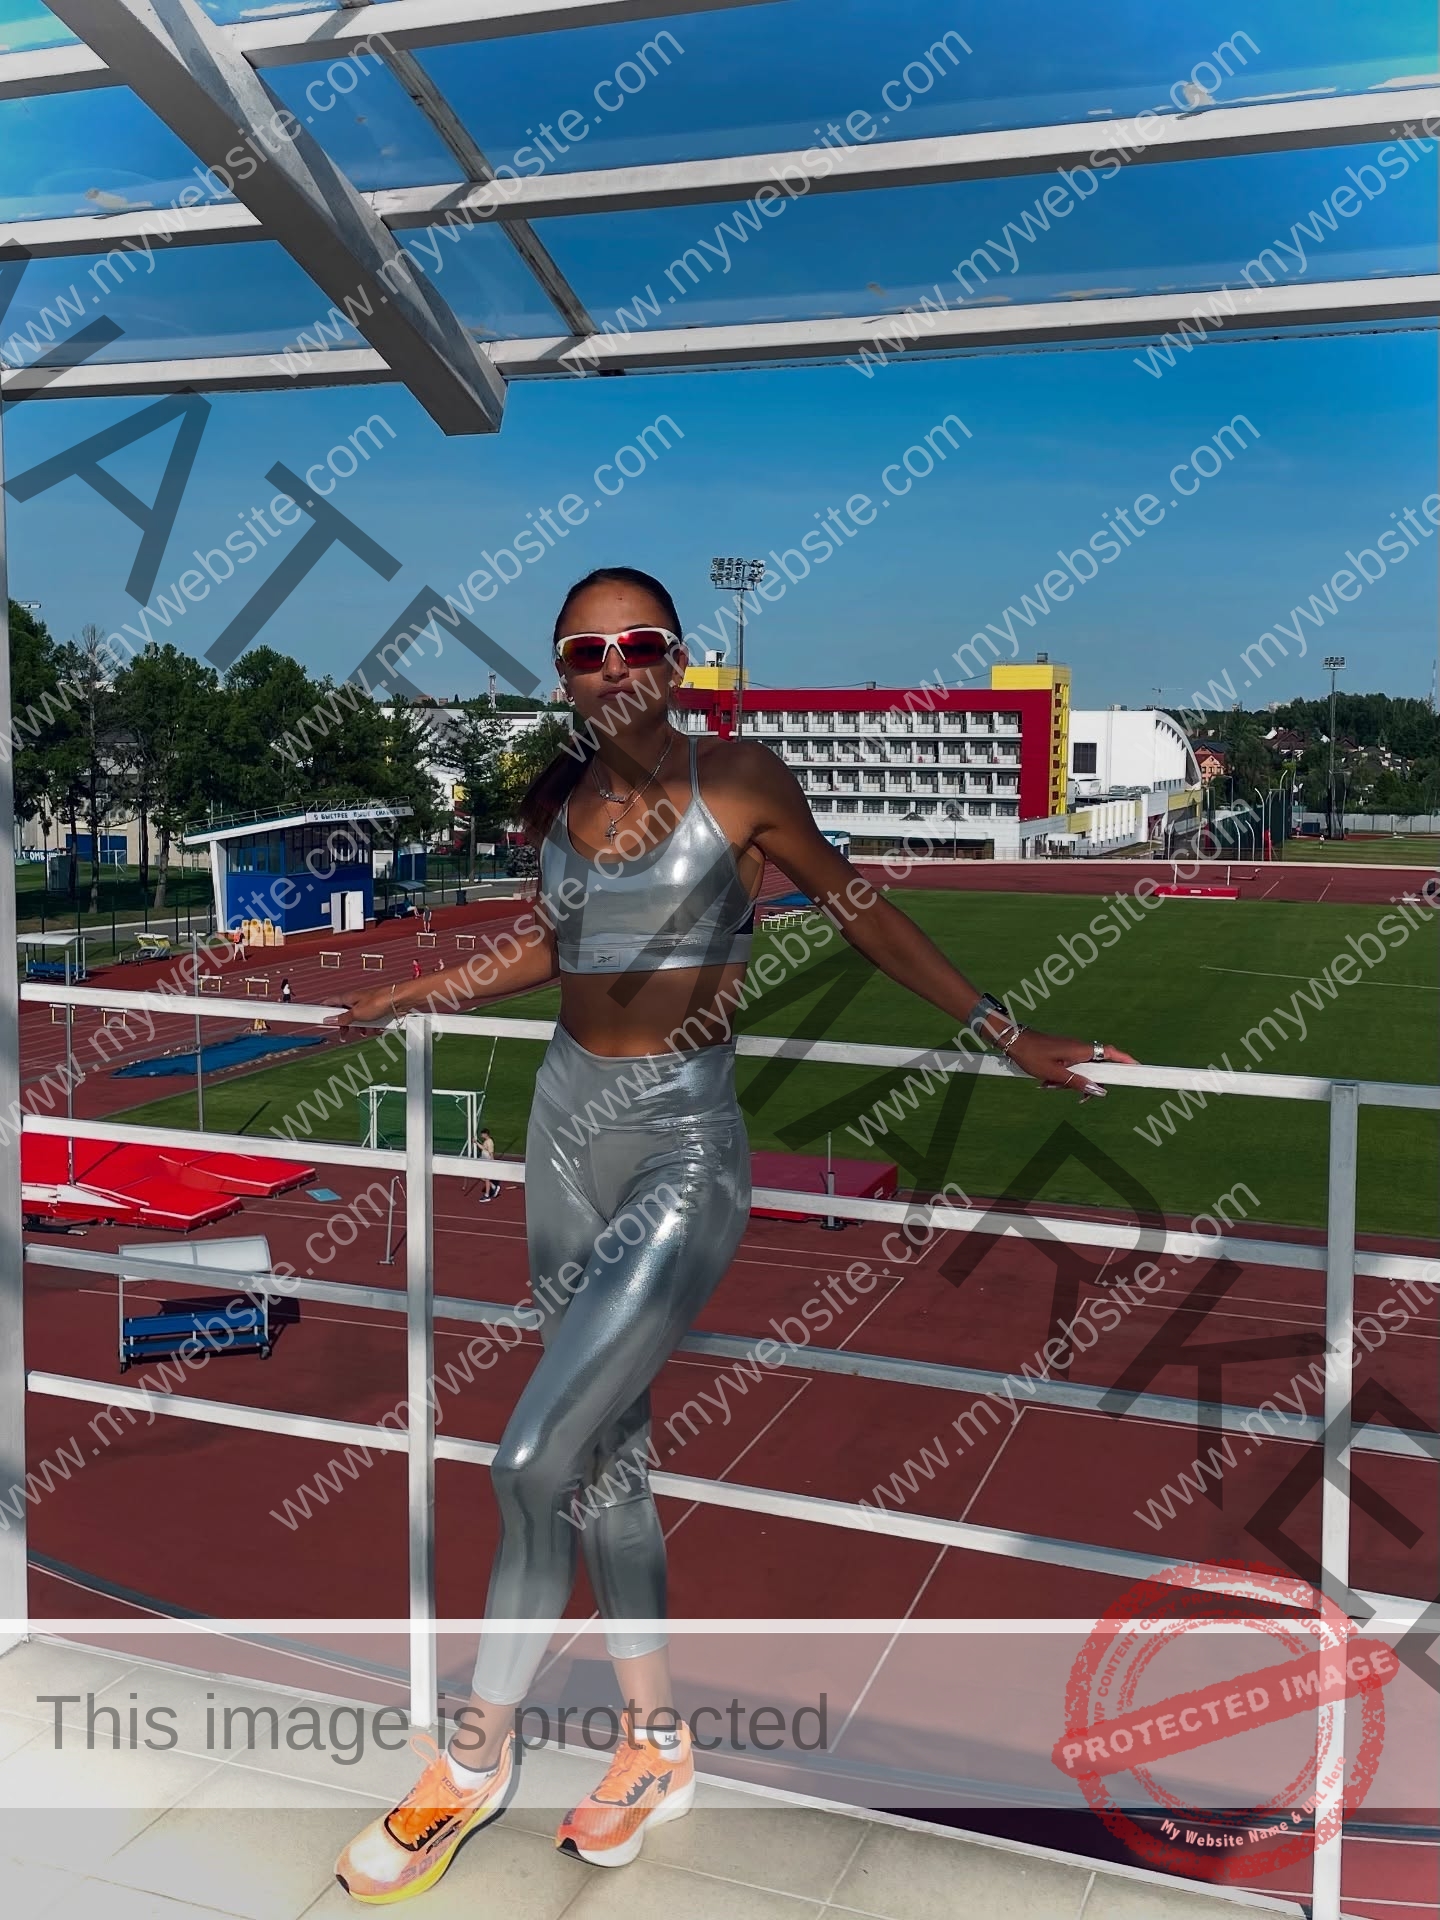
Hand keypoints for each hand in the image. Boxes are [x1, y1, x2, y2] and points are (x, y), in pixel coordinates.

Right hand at [329, 984, 397, 1034]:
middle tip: (343, 1034)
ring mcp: (367, 1006)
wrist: (398, 1001)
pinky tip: (375, 1030)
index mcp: (348, 998)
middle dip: (344, 1025)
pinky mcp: (376, 1011)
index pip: (331, 1002)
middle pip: (344, 1014)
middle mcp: (356, 1001)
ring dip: (359, 1028)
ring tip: (362, 1033)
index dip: (324, 1009)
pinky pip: (370, 1021)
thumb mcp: (356, 1013)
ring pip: (358, 1019)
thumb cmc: (378, 1002)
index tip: (319, 1017)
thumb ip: (343, 1018)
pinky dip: (371, 1027)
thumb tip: (329, 1020)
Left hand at [1003, 1029, 1136, 1101]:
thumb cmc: (1032, 1055)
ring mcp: (1072, 1051)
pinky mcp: (1064, 1054)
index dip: (1127, 1060)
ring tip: (1049, 1085)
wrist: (1012, 1041)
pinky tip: (1047, 1082)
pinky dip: (1063, 1079)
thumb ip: (1077, 1083)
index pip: (1111, 1053)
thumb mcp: (1054, 1074)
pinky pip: (1071, 1069)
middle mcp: (1080, 1049)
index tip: (1140, 1069)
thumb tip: (1100, 1092)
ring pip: (1082, 1071)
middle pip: (1098, 1068)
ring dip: (1071, 1083)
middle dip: (1089, 1084)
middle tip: (1079, 1098)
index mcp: (1081, 1050)